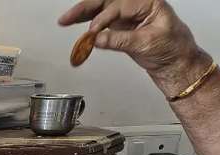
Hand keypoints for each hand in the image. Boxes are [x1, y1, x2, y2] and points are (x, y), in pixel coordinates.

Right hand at [59, 0, 208, 90]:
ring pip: (101, 10)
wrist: (175, 62)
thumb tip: (98, 39)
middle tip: (68, 18)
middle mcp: (136, 5)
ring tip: (65, 20)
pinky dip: (88, 27)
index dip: (104, 19)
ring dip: (82, 15)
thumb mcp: (147, 43)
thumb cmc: (171, 49)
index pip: (119, 5)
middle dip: (85, 8)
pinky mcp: (121, 27)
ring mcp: (127, 16)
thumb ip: (121, 41)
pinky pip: (101, 24)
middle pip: (106, 2)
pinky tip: (76, 28)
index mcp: (148, 2)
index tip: (93, 33)